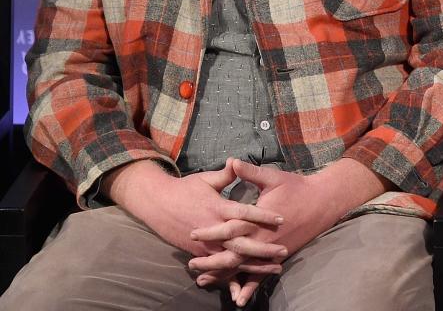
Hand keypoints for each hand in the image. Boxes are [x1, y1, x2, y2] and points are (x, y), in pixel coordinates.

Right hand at [103, 159, 286, 270]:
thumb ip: (226, 174)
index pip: (244, 213)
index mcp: (217, 208)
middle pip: (241, 242)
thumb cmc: (185, 189)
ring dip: (255, 265)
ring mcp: (206, 245)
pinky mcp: (201, 254)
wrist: (157, 204)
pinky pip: (220, 268)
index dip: (262, 216)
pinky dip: (235, 276)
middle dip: (263, 248)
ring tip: (276, 268)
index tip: (281, 219)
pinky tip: (251, 282)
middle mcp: (213, 229)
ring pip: (233, 260)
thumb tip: (238, 160)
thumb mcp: (206, 179)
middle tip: (284, 250)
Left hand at [190, 157, 388, 304]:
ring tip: (203, 280)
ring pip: (243, 268)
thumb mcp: (273, 177)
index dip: (209, 232)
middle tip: (191, 264)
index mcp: (257, 219)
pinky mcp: (278, 257)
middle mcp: (262, 239)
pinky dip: (248, 286)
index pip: (228, 228)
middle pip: (231, 254)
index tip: (192, 233)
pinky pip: (260, 275)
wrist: (322, 202)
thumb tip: (232, 160)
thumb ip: (250, 172)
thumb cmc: (297, 187)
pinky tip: (238, 298)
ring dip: (223, 275)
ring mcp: (270, 251)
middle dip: (210, 260)